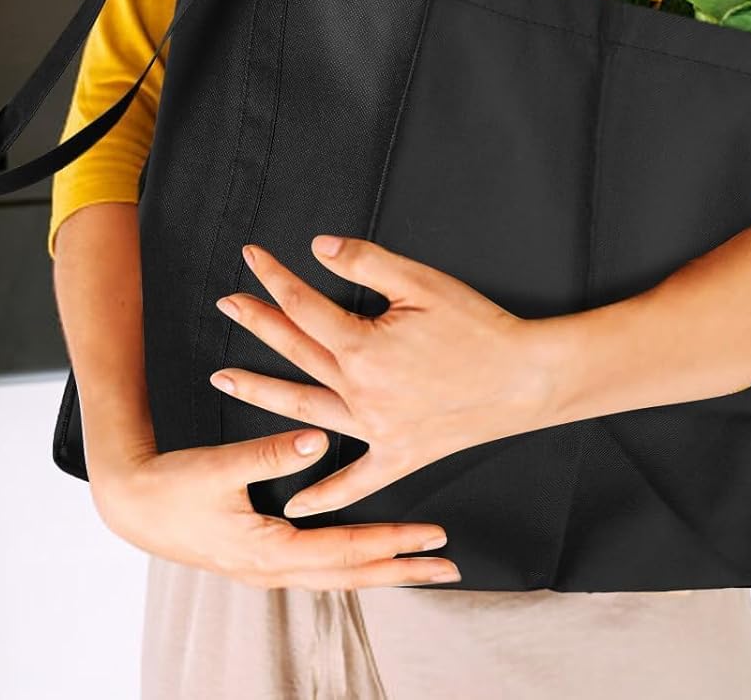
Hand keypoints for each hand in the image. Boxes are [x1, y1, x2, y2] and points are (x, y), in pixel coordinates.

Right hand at [88, 433, 461, 588]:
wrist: (130, 505)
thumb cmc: (171, 487)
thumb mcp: (219, 467)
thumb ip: (270, 453)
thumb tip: (318, 439)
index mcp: (267, 551)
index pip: (345, 552)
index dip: (391, 543)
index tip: (432, 538)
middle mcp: (273, 568)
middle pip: (351, 575)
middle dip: (402, 570)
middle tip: (448, 566)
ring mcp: (268, 567)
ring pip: (338, 574)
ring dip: (382, 568)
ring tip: (421, 564)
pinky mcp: (263, 557)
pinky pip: (320, 565)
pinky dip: (353, 562)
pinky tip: (369, 555)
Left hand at [212, 236, 554, 517]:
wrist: (525, 378)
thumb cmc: (477, 326)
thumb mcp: (422, 282)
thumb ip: (365, 262)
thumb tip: (319, 247)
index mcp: (363, 348)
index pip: (305, 306)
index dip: (276, 277)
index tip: (252, 256)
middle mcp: (360, 392)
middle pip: (296, 352)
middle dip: (258, 323)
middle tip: (227, 303)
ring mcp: (376, 428)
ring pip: (306, 411)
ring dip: (262, 392)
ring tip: (225, 377)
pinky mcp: (399, 455)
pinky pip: (355, 480)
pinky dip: (326, 494)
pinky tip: (295, 504)